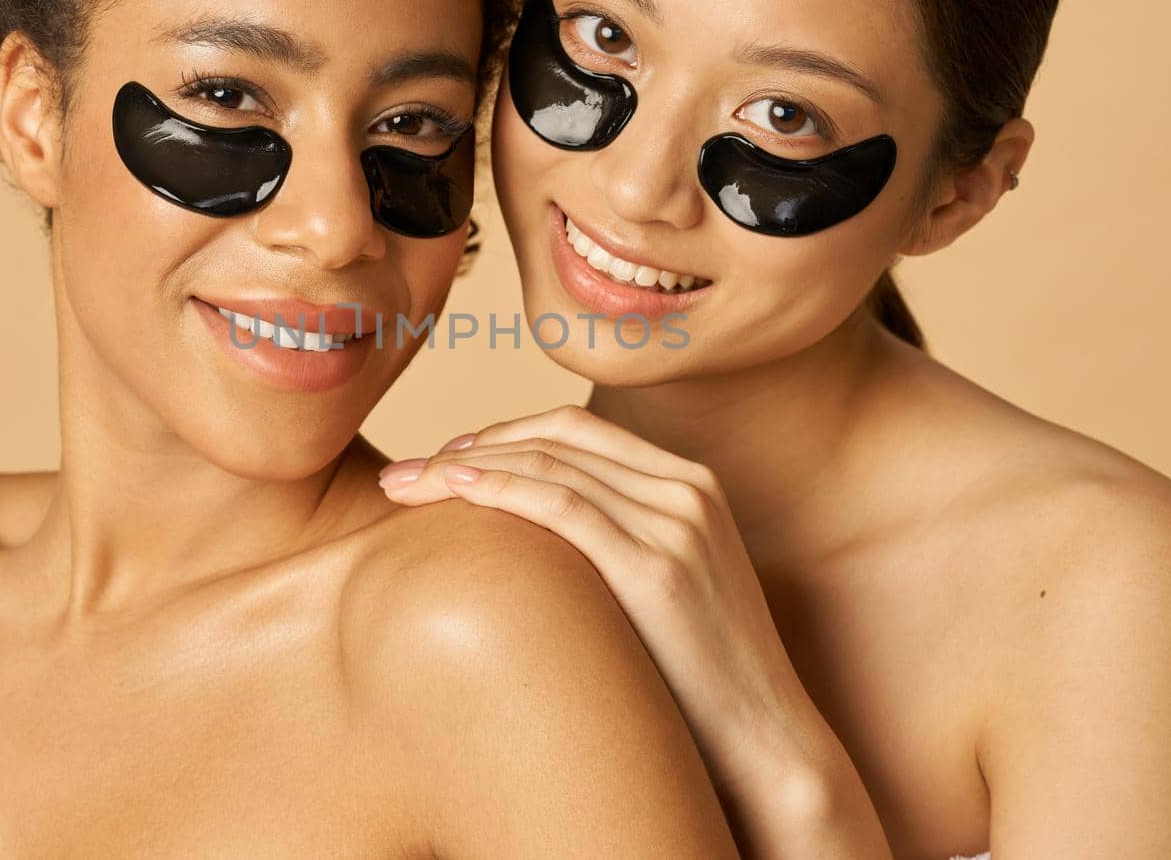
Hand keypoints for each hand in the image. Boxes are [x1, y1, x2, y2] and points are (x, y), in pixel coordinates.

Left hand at [377, 405, 824, 803]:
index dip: (503, 433)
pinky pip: (561, 504)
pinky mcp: (658, 565)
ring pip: (549, 462)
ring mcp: (677, 522)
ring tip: (404, 487)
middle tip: (405, 471)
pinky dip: (498, 488)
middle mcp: (686, 489)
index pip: (577, 429)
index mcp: (690, 484)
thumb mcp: (666, 587)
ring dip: (463, 466)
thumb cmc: (701, 679)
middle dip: (470, 444)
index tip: (446, 458)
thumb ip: (618, 543)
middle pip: (556, 436)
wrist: (766, 740)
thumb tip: (532, 543)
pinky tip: (452, 492)